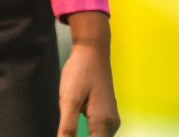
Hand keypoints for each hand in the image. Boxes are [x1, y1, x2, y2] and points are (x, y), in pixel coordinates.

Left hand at [59, 11, 118, 136]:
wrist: (92, 50)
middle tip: (67, 125)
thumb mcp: (68, 101)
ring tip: (72, 118)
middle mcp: (111, 125)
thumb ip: (68, 128)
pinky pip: (97, 131)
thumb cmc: (80, 72)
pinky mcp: (106, 114)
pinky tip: (75, 118)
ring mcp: (111, 120)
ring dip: (84, 135)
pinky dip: (88, 132)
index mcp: (103, 124)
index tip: (67, 134)